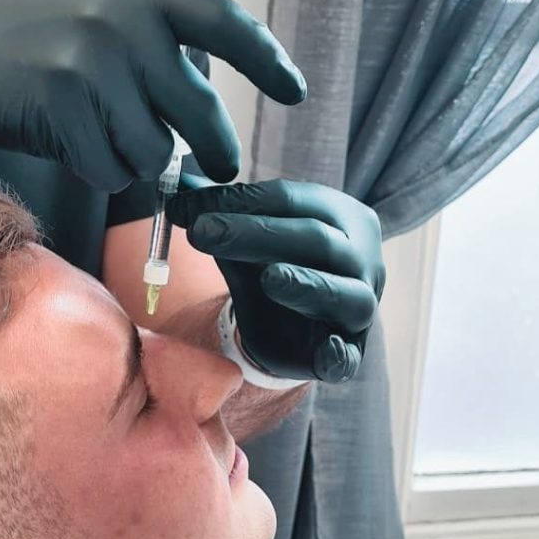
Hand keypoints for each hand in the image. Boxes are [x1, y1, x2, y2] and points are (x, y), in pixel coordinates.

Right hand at [0, 0, 305, 189]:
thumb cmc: (30, 38)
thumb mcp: (93, 4)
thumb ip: (152, 32)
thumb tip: (212, 96)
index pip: (224, 22)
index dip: (268, 60)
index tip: (295, 93)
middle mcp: (119, 17)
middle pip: (199, 107)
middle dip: (216, 148)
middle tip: (220, 169)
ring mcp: (89, 60)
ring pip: (154, 149)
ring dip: (137, 160)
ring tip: (102, 138)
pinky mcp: (61, 105)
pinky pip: (111, 169)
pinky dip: (100, 173)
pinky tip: (74, 149)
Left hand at [169, 177, 385, 383]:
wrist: (290, 324)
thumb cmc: (271, 263)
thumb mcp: (241, 234)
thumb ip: (214, 208)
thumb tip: (176, 182)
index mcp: (340, 215)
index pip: (289, 198)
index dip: (237, 200)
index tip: (187, 205)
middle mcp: (362, 257)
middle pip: (316, 238)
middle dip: (256, 234)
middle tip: (202, 231)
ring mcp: (362, 306)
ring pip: (345, 293)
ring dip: (306, 284)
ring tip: (269, 277)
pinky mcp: (350, 352)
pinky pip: (349, 355)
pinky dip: (339, 353)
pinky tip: (325, 350)